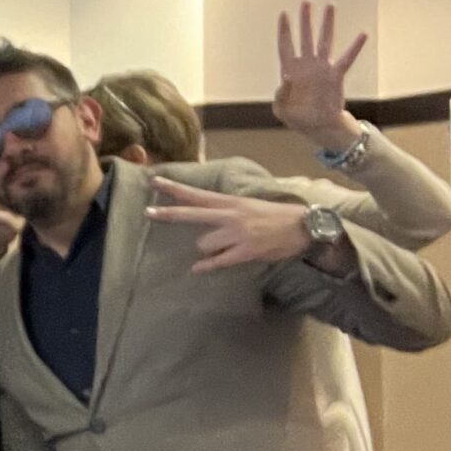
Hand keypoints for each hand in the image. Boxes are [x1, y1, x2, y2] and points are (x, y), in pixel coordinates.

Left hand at [144, 175, 313, 272]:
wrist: (303, 226)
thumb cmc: (274, 216)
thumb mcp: (247, 205)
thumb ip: (224, 209)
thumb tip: (202, 214)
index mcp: (230, 202)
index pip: (197, 194)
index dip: (175, 189)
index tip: (154, 181)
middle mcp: (230, 215)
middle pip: (192, 213)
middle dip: (169, 213)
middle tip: (147, 212)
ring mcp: (237, 234)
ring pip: (204, 243)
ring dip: (207, 248)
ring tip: (224, 247)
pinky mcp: (245, 251)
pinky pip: (218, 261)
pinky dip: (206, 266)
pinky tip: (198, 269)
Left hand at [274, 0, 368, 146]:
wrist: (318, 127)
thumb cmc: (298, 117)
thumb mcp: (281, 109)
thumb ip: (280, 95)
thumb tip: (286, 78)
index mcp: (290, 70)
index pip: (285, 45)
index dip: (284, 30)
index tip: (283, 13)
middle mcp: (306, 65)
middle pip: (305, 37)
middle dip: (305, 19)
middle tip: (307, 1)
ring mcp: (322, 69)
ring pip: (325, 41)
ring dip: (327, 24)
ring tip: (330, 6)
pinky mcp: (336, 76)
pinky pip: (346, 59)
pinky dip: (354, 47)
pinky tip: (362, 34)